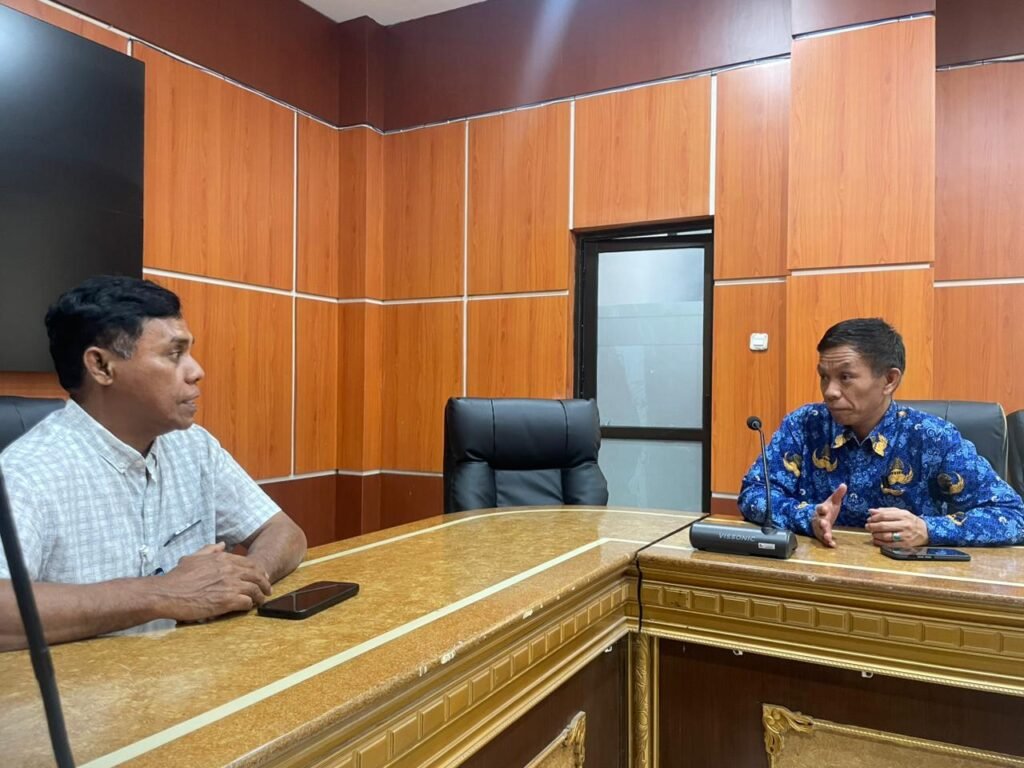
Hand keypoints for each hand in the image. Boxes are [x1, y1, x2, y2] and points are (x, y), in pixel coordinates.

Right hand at [155, 542, 272, 621]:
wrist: (167, 594)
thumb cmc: (177, 578)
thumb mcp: (193, 557)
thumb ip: (209, 550)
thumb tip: (223, 544)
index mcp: (222, 559)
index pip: (249, 564)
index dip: (258, 571)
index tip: (262, 577)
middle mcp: (229, 570)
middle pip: (256, 575)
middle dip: (264, 583)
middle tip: (267, 590)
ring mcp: (229, 585)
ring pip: (255, 589)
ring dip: (259, 596)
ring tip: (260, 600)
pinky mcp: (227, 601)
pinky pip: (246, 602)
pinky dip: (249, 605)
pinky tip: (247, 607)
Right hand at [812, 484, 846, 547]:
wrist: (817, 518)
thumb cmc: (827, 509)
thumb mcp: (832, 501)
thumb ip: (838, 494)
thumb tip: (844, 485)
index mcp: (821, 509)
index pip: (820, 508)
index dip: (822, 508)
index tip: (825, 509)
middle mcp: (819, 519)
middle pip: (819, 521)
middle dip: (821, 523)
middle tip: (824, 524)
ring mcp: (819, 528)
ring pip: (821, 531)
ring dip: (824, 534)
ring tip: (828, 537)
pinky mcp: (821, 535)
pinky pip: (824, 539)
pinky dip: (828, 542)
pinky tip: (833, 545)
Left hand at [866, 508, 928, 547]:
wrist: (926, 531)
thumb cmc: (910, 521)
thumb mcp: (900, 512)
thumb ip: (886, 511)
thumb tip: (871, 511)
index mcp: (903, 515)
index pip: (884, 515)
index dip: (874, 518)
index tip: (869, 519)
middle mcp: (905, 525)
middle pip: (883, 526)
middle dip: (872, 526)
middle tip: (867, 526)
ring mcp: (905, 535)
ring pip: (886, 536)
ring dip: (875, 535)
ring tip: (872, 533)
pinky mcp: (905, 544)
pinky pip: (890, 544)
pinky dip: (880, 543)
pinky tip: (876, 540)